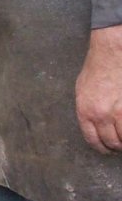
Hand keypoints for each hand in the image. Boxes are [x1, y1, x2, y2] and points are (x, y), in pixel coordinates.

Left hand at [76, 24, 121, 153]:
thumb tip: (93, 126)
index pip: (92, 140)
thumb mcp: (82, 91)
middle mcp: (101, 114)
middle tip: (119, 141)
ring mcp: (118, 112)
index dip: (101, 146)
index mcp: (85, 111)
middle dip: (115, 144)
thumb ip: (87, 111)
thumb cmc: (97, 68)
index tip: (106, 148)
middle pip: (110, 142)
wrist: (111, 53)